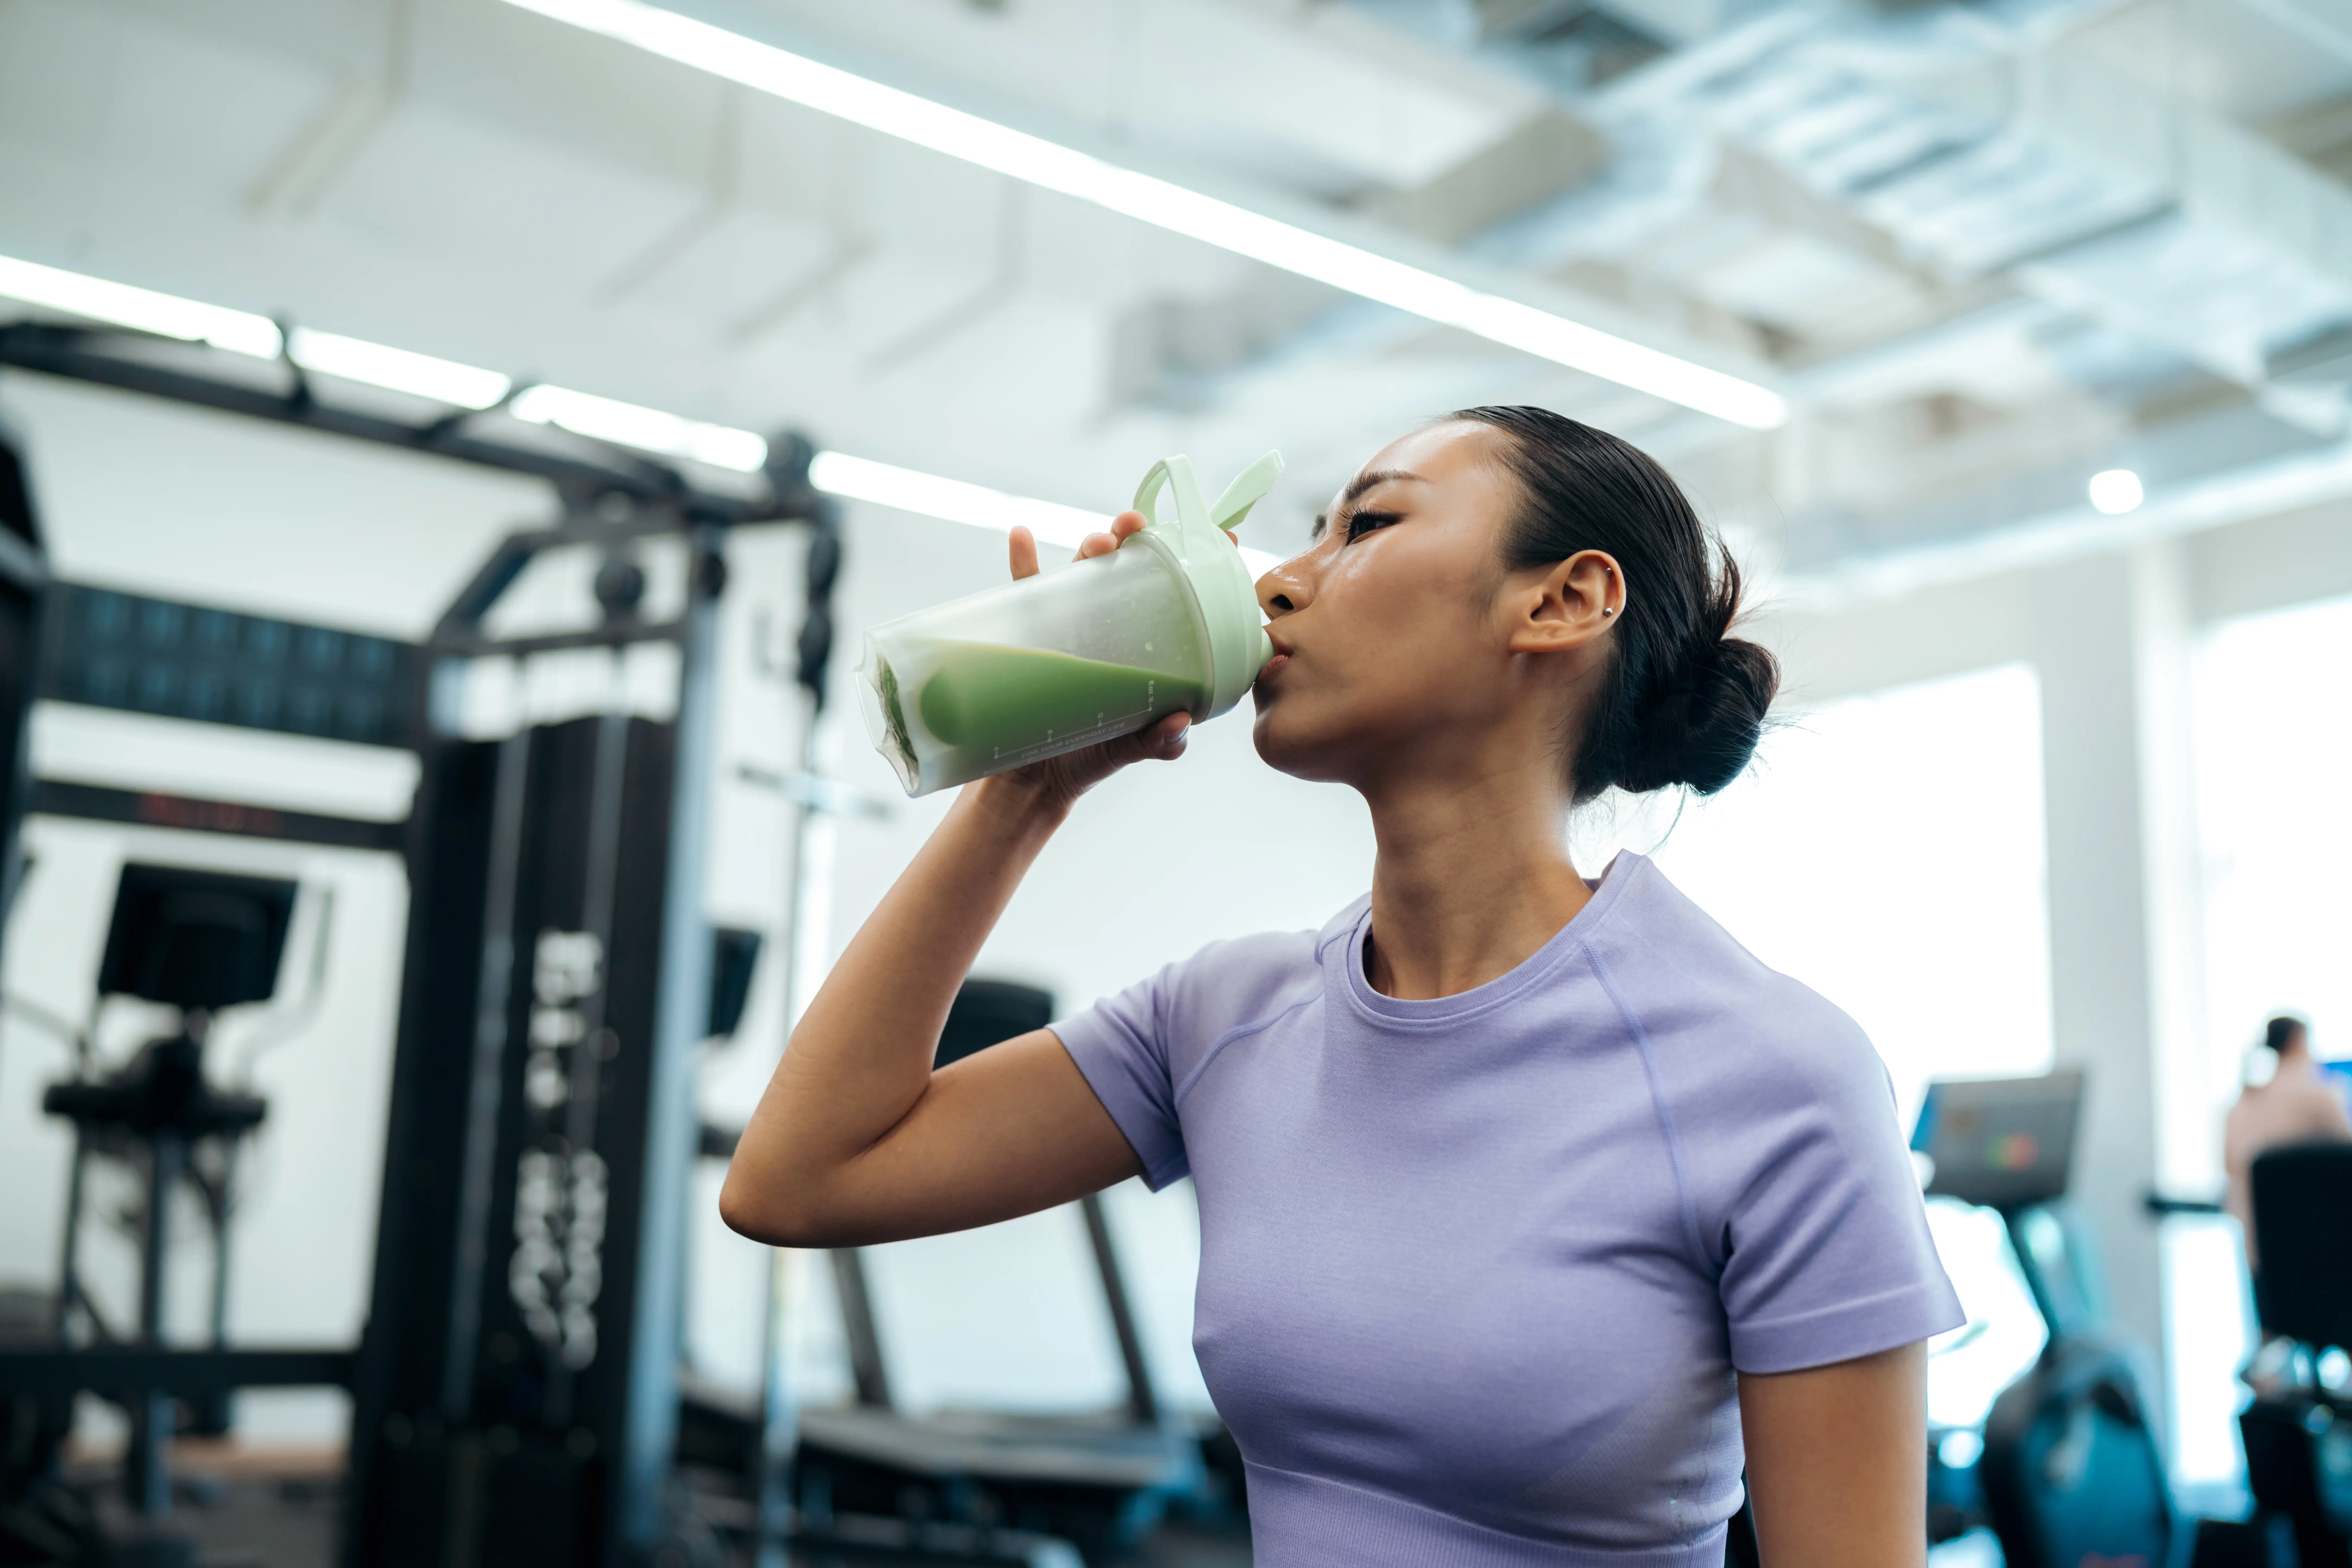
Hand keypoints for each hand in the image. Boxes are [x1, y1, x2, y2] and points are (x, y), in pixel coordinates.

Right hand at [977, 513, 1191, 817]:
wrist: (1035, 781)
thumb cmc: (1091, 758)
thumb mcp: (1131, 749)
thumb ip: (1158, 742)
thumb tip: (1179, 723)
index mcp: (1148, 648)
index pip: (1180, 598)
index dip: (1202, 565)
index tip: (1221, 540)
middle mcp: (1113, 627)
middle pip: (1129, 570)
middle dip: (1135, 540)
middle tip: (1137, 528)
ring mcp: (1072, 627)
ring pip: (1083, 572)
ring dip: (1092, 547)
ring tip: (1099, 542)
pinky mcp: (1032, 636)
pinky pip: (1025, 592)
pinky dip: (1022, 561)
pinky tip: (1020, 535)